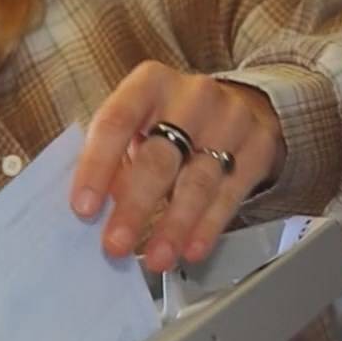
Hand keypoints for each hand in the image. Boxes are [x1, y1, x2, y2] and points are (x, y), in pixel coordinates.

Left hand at [70, 62, 285, 271]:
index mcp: (149, 82)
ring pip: (198, 181)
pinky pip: (229, 195)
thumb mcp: (138, 122)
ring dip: (173, 226)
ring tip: (156, 257)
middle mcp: (193, 96)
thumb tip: (94, 209)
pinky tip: (191, 248)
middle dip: (135, 206)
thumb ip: (115, 158)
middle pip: (159, 157)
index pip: (116, 122)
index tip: (83, 208)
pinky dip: (207, 227)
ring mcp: (230, 120)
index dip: (96, 166)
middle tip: (115, 243)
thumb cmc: (170, 119)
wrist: (240, 104)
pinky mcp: (258, 148)